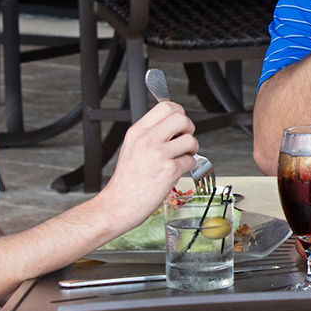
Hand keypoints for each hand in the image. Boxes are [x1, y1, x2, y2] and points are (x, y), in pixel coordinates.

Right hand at [100, 100, 197, 232]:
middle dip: (189, 129)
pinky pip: (191, 161)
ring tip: (182, 156)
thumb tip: (173, 125)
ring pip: (191, 140)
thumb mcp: (131, 147)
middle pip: (182, 118)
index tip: (179, 123)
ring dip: (192, 149)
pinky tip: (177, 170)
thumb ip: (150, 133)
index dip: (179, 112)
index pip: (166, 106)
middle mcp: (148, 140)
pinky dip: (189, 166)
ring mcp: (159, 155)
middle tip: (184, 139)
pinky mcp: (169, 171)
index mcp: (137, 131)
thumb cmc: (126, 180)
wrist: (119, 204)